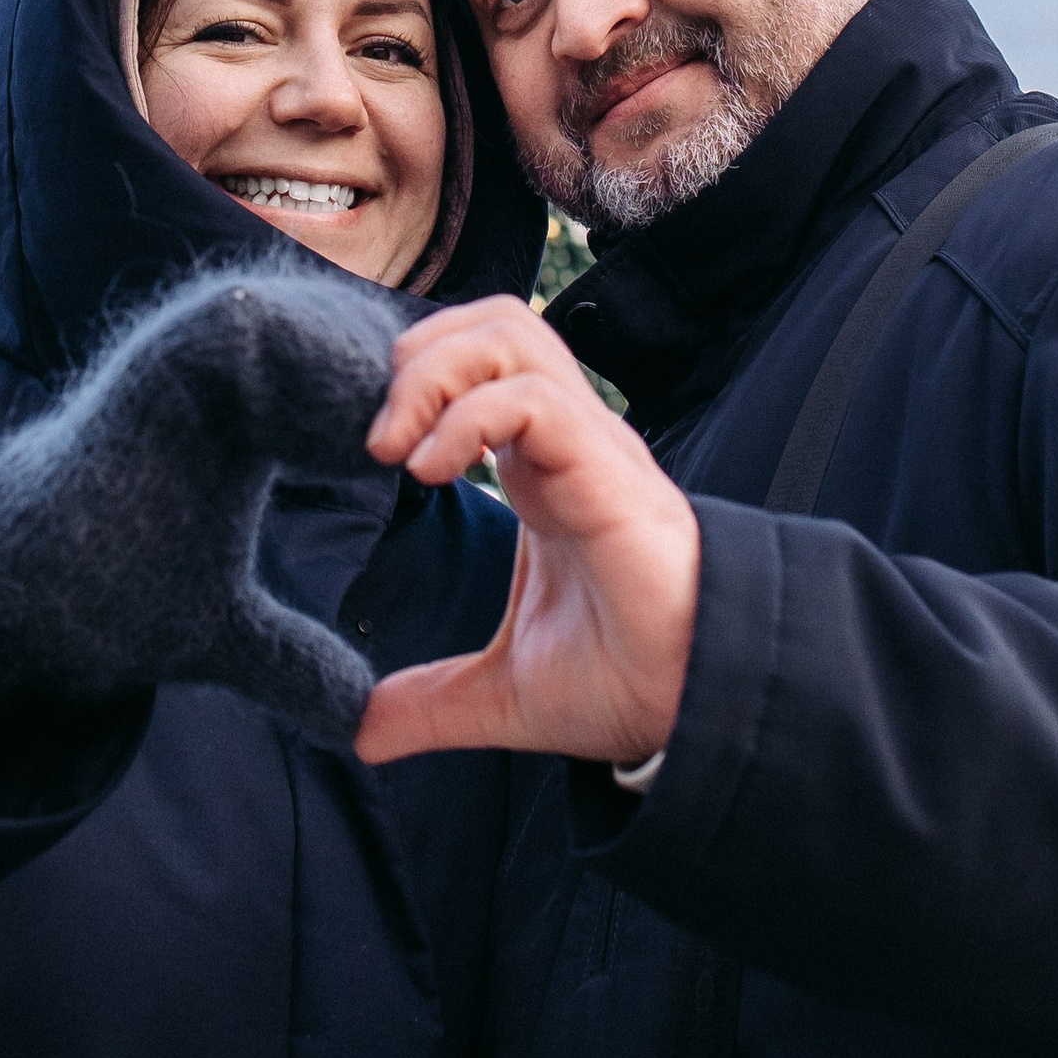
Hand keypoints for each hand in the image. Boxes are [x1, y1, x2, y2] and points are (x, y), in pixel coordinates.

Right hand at [0, 266, 400, 785]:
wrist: (21, 597)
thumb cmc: (116, 598)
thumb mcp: (227, 632)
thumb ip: (292, 659)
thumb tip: (357, 716)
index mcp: (245, 411)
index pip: (354, 384)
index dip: (407, 423)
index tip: (450, 480)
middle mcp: (223, 367)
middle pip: (344, 339)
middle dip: (399, 392)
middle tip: (446, 460)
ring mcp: (189, 352)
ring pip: (308, 324)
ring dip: (361, 379)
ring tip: (400, 456)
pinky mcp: (160, 353)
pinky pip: (254, 331)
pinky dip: (309, 372)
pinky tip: (350, 444)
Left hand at [354, 299, 699, 768]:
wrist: (696, 709)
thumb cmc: (623, 680)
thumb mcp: (501, 692)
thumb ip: (430, 701)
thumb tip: (360, 735)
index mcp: (539, 467)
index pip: (478, 360)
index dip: (415, 377)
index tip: (366, 446)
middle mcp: (565, 439)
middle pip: (493, 322)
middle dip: (419, 355)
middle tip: (378, 438)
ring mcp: (590, 446)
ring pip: (514, 334)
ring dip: (436, 371)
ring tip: (397, 449)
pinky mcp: (608, 473)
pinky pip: (535, 400)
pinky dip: (469, 417)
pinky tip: (432, 471)